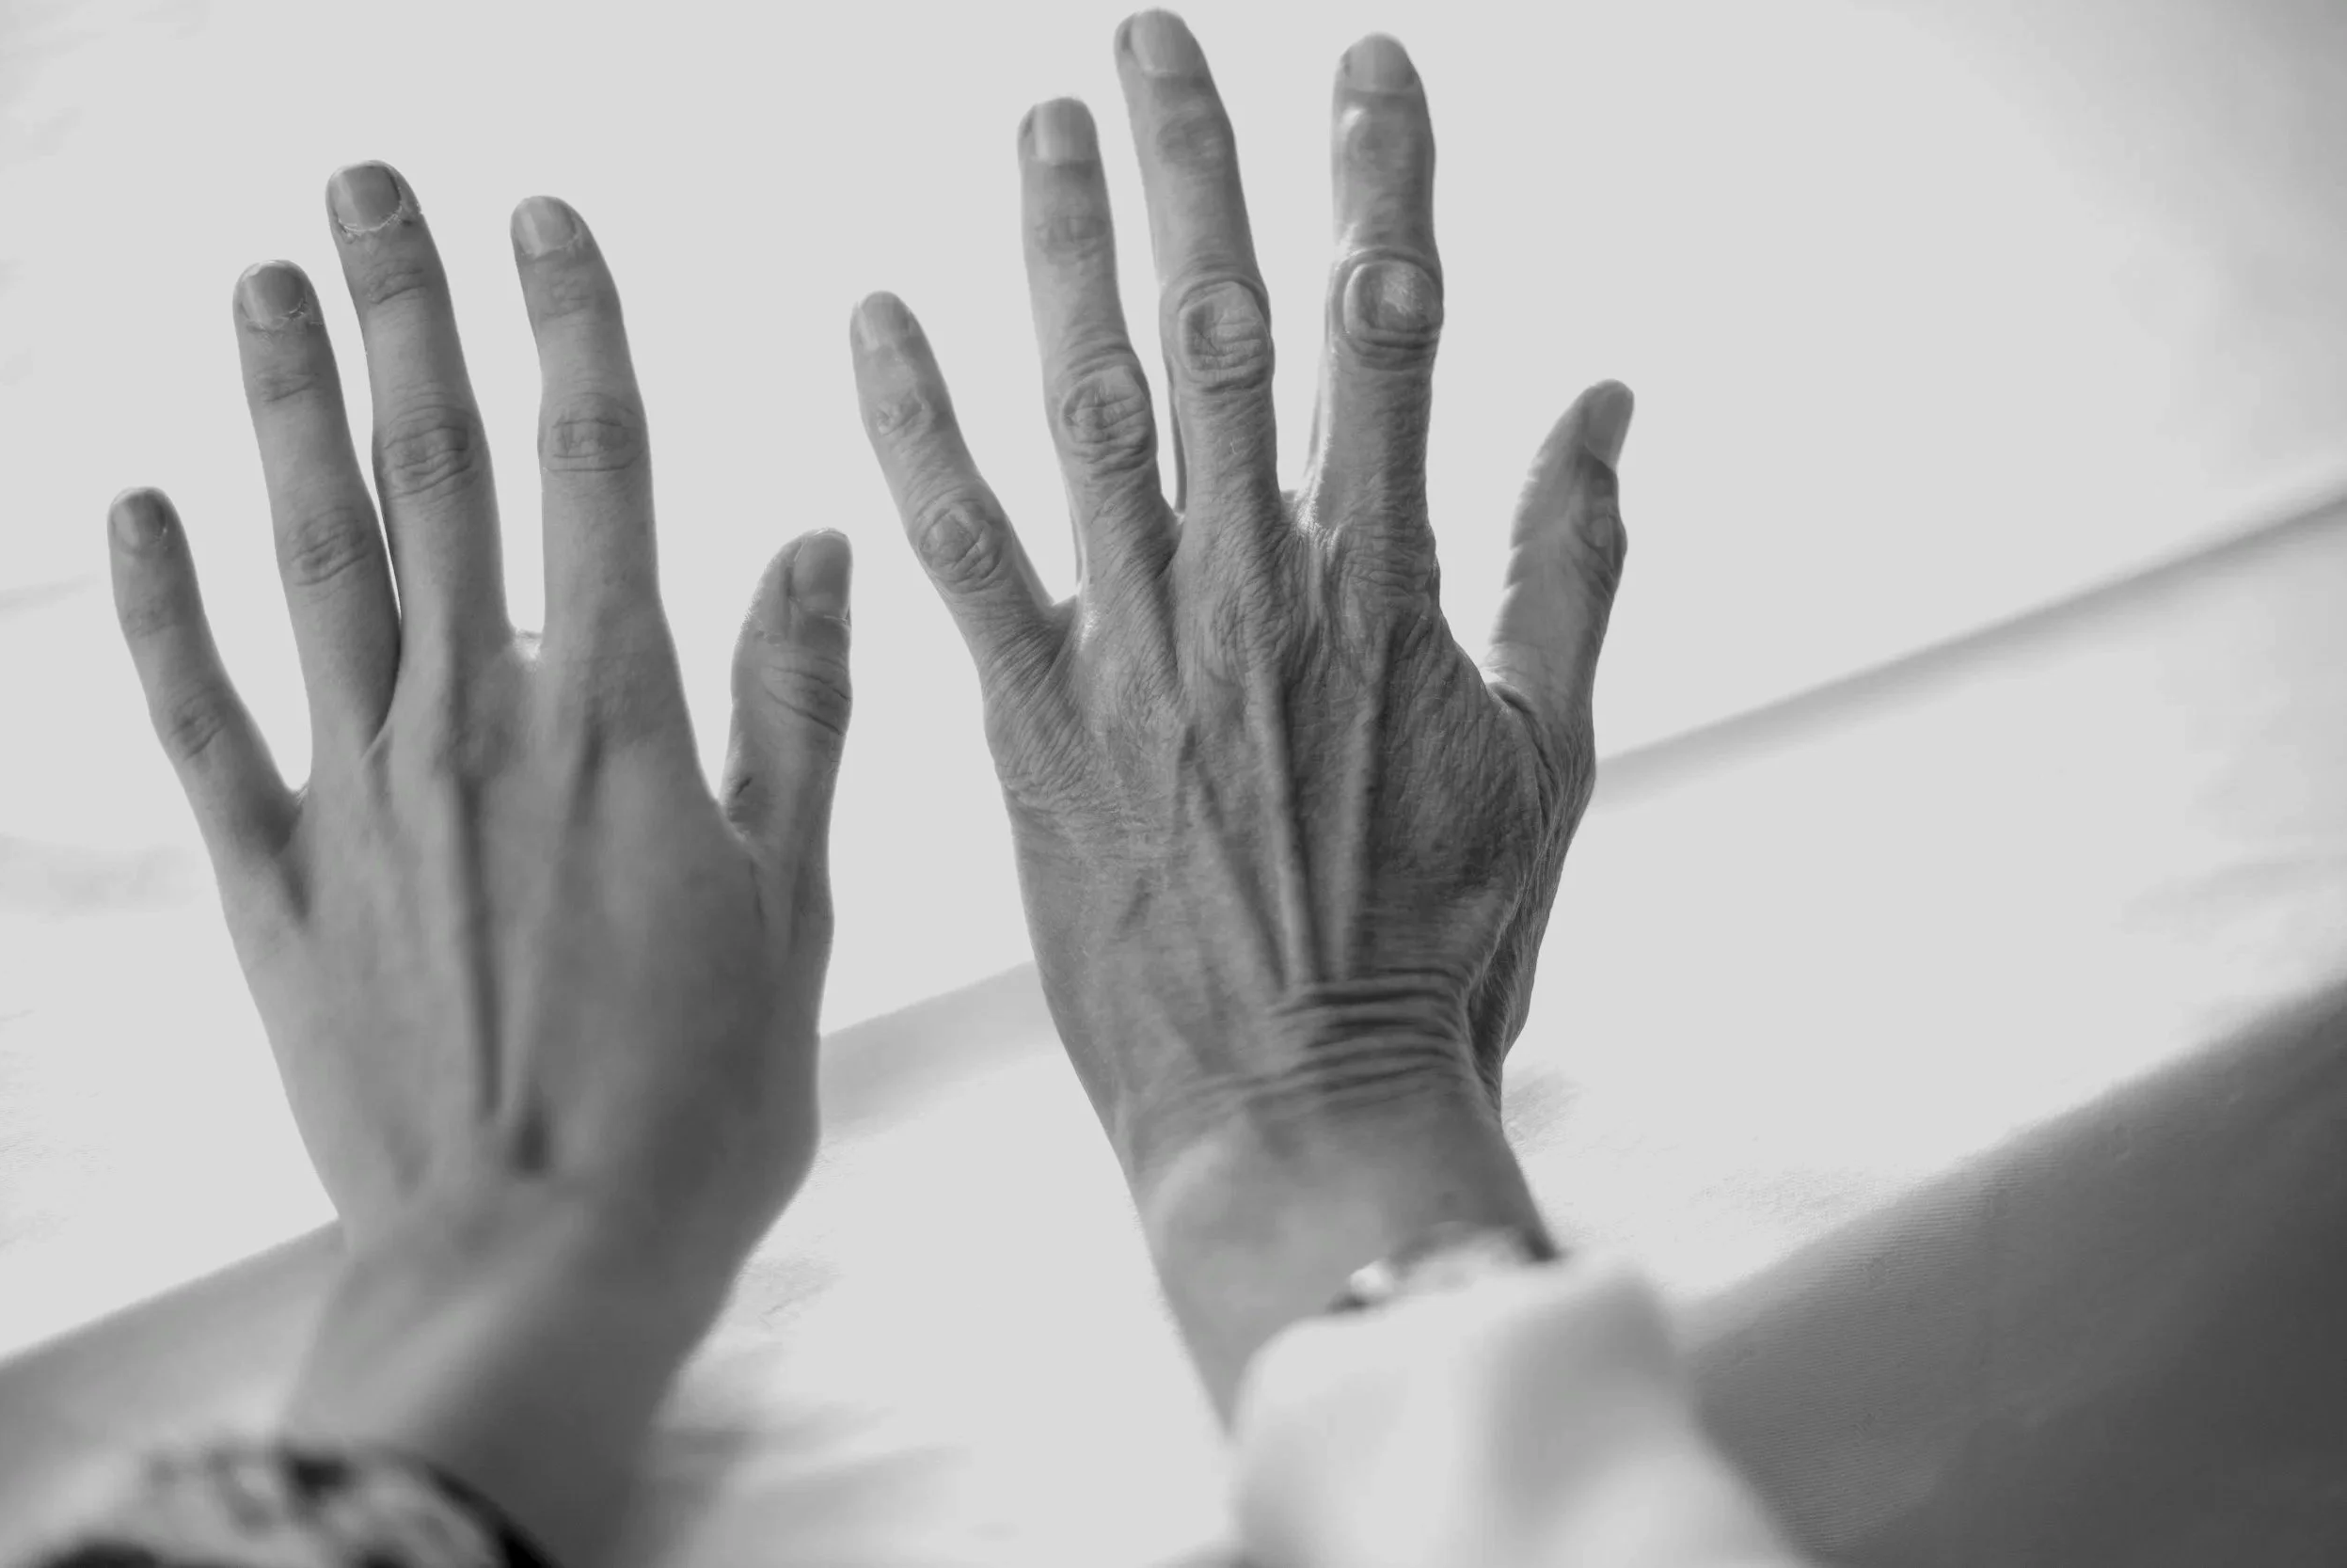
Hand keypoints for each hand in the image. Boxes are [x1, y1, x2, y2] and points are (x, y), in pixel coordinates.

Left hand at [107, 162, 854, 1555]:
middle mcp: (478, 724)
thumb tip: (818, 546)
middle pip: (434, 477)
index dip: (569, 329)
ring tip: (262, 287)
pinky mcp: (277, 881)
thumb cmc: (698, 1102)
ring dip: (285, 412)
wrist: (539, 1264)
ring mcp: (361, 795)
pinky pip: (201, 720)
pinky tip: (133, 508)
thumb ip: (795, 712)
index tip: (540, 218)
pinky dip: (162, 610)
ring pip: (314, 562)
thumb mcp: (792, 903)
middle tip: (363, 186)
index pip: (594, 472)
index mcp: (622, 721)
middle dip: (404, 316)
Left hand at [850, 12, 1630, 1405]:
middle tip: (1149, 36)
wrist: (1298, 1107)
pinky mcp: (1033, 727)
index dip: (1377, 180)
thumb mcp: (1549, 759)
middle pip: (1222, 328)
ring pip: (1085, 406)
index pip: (1387, 330)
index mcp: (1390, 584)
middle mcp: (1257, 589)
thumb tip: (1601, 404)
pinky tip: (872, 320)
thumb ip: (1569, 570)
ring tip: (1040, 123)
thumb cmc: (1440, 947)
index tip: (1362, 65)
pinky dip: (913, 431)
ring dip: (1059, 251)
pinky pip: (962, 553)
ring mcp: (1137, 654)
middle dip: (1193, 166)